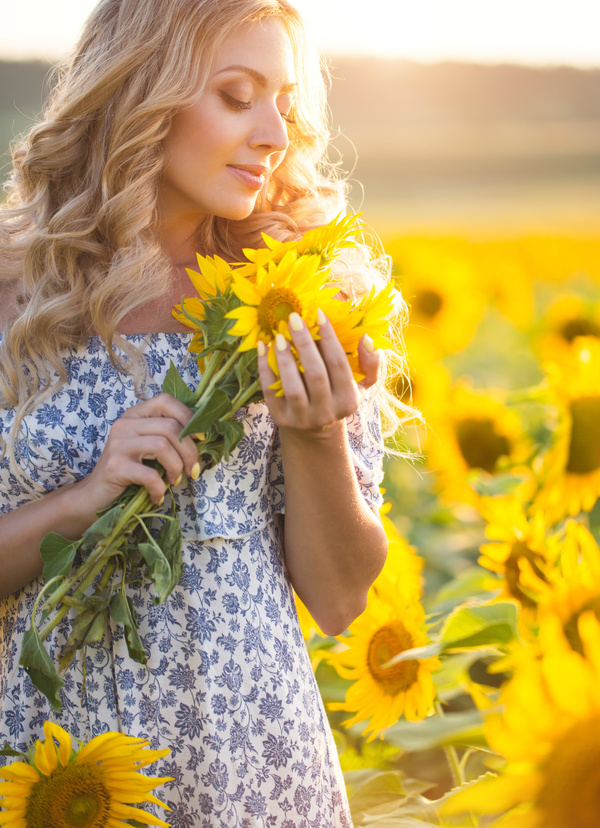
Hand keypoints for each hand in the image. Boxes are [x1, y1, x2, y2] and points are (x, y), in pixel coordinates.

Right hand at [72, 393, 199, 513]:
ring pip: (162, 446)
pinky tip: (157, 495)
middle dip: (189, 451)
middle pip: (170, 427)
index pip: (166, 401)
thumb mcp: (148, 449)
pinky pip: (150, 474)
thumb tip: (202, 437)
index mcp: (135, 415)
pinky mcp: (115, 466)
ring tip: (173, 481)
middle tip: (192, 470)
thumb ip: (168, 438)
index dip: (189, 417)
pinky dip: (159, 488)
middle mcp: (125, 424)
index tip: (201, 438)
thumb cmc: (128, 472)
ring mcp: (118, 444)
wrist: (94, 496)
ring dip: (176, 467)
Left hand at [257, 310, 380, 432]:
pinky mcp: (281, 418)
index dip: (329, 338)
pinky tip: (263, 347)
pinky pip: (270, 392)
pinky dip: (265, 368)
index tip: (319, 313)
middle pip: (315, 374)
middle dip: (305, 343)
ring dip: (284, 358)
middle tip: (294, 318)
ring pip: (292, 386)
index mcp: (348, 400)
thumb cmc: (338, 397)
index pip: (338, 364)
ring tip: (279, 335)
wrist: (315, 431)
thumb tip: (366, 338)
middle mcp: (326, 411)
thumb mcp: (361, 385)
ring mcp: (302, 417)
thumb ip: (370, 363)